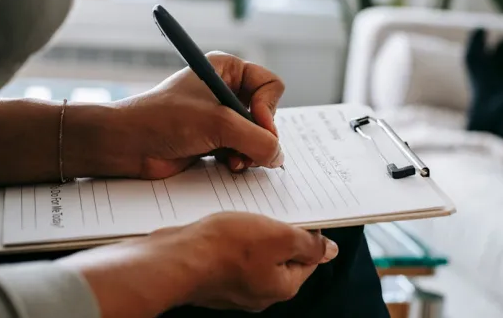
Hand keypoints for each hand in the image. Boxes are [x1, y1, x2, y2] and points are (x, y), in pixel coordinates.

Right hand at [59, 212, 338, 317]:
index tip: (300, 213)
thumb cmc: (223, 249)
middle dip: (278, 231)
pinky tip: (223, 226)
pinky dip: (231, 239)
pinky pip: (231, 254)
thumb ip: (308, 244)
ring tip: (244, 215)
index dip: (307, 232)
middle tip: (270, 210)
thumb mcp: (279, 237)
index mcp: (282, 287)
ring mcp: (235, 287)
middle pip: (282, 256)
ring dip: (253, 232)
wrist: (173, 259)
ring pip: (255, 253)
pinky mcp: (214, 277)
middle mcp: (260, 292)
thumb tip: (329, 250)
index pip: (309, 258)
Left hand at [94, 52, 284, 178]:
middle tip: (248, 150)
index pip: (271, 85)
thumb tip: (279, 157)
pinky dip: (240, 160)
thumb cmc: (164, 120)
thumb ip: (257, 140)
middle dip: (259, 135)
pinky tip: (228, 165)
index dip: (269, 108)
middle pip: (267, 114)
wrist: (127, 144)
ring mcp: (220, 116)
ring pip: (256, 136)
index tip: (258, 125)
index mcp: (227, 69)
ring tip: (236, 161)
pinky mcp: (213, 139)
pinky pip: (242, 150)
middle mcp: (226, 90)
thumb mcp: (218, 124)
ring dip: (250, 151)